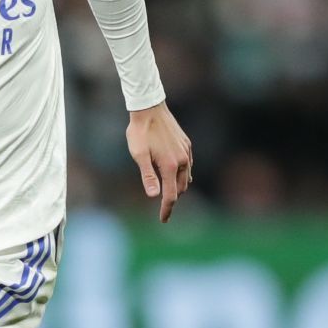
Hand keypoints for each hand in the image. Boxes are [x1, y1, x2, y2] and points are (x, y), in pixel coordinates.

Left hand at [126, 102, 192, 222]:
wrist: (149, 108)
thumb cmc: (140, 132)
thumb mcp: (139, 155)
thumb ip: (147, 176)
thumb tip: (153, 195)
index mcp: (170, 165)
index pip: (170, 195)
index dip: (166, 210)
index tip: (163, 220)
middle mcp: (182, 160)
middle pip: (180, 188)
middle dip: (173, 199)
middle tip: (163, 209)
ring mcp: (186, 152)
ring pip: (186, 177)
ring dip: (178, 188)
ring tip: (169, 194)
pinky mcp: (187, 144)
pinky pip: (188, 165)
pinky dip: (183, 174)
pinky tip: (176, 175)